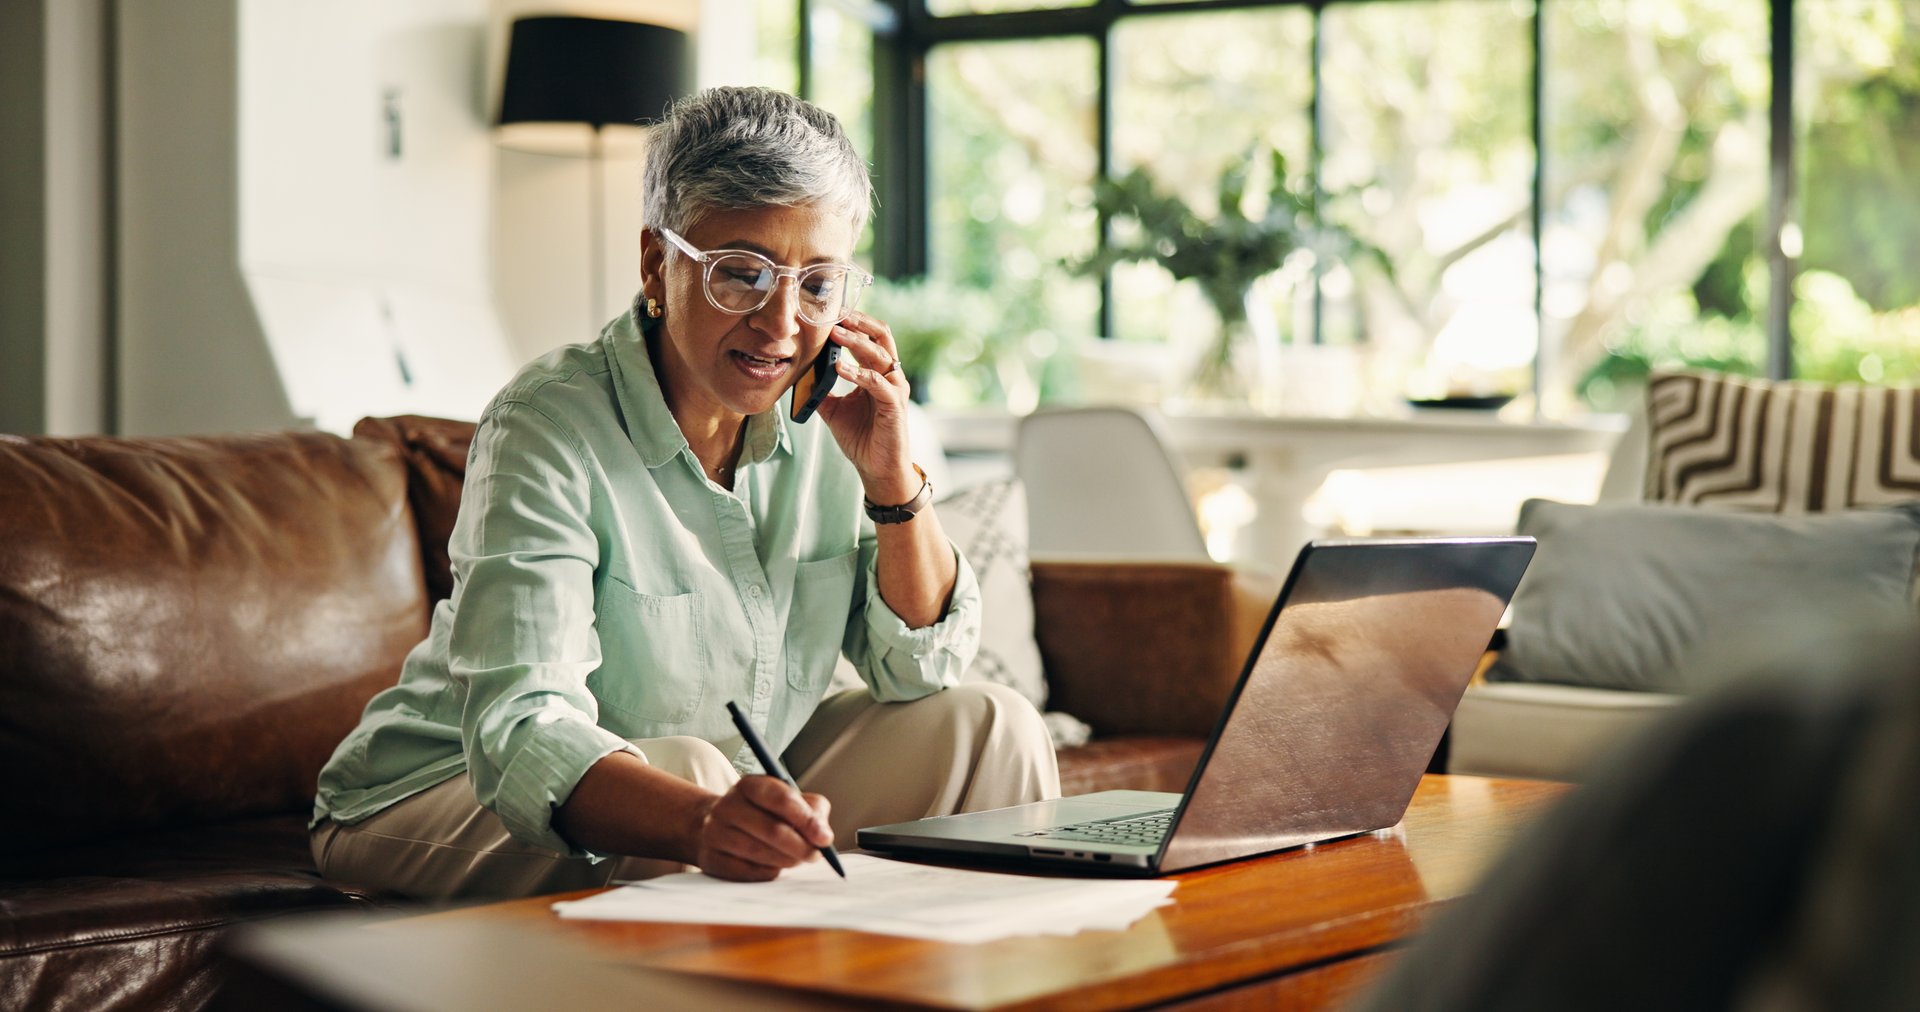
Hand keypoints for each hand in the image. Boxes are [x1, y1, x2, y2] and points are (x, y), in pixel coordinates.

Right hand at [693, 775, 833, 881]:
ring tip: (796, 859)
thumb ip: (812, 810)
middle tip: (816, 855)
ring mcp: (715, 833)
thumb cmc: (763, 813)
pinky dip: (769, 872)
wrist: (718, 826)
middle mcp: (728, 806)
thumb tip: (823, 834)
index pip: (781, 798)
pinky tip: (773, 865)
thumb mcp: (789, 799)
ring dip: (787, 860)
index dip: (806, 819)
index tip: (824, 839)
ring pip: (761, 853)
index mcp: (749, 785)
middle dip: (801, 846)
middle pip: (772, 830)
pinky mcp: (712, 859)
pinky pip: (749, 872)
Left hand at [814, 311, 919, 504]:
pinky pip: (878, 384)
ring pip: (881, 355)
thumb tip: (799, 375)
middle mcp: (890, 376)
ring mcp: (895, 389)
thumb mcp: (834, 409)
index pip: (870, 336)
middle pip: (882, 335)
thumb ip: (821, 389)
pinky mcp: (894, 406)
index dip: (854, 321)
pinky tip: (840, 368)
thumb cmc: (861, 437)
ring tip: (836, 333)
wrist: (877, 468)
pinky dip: (859, 374)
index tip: (831, 311)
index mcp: (878, 372)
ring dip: (857, 342)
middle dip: (860, 321)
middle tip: (837, 311)